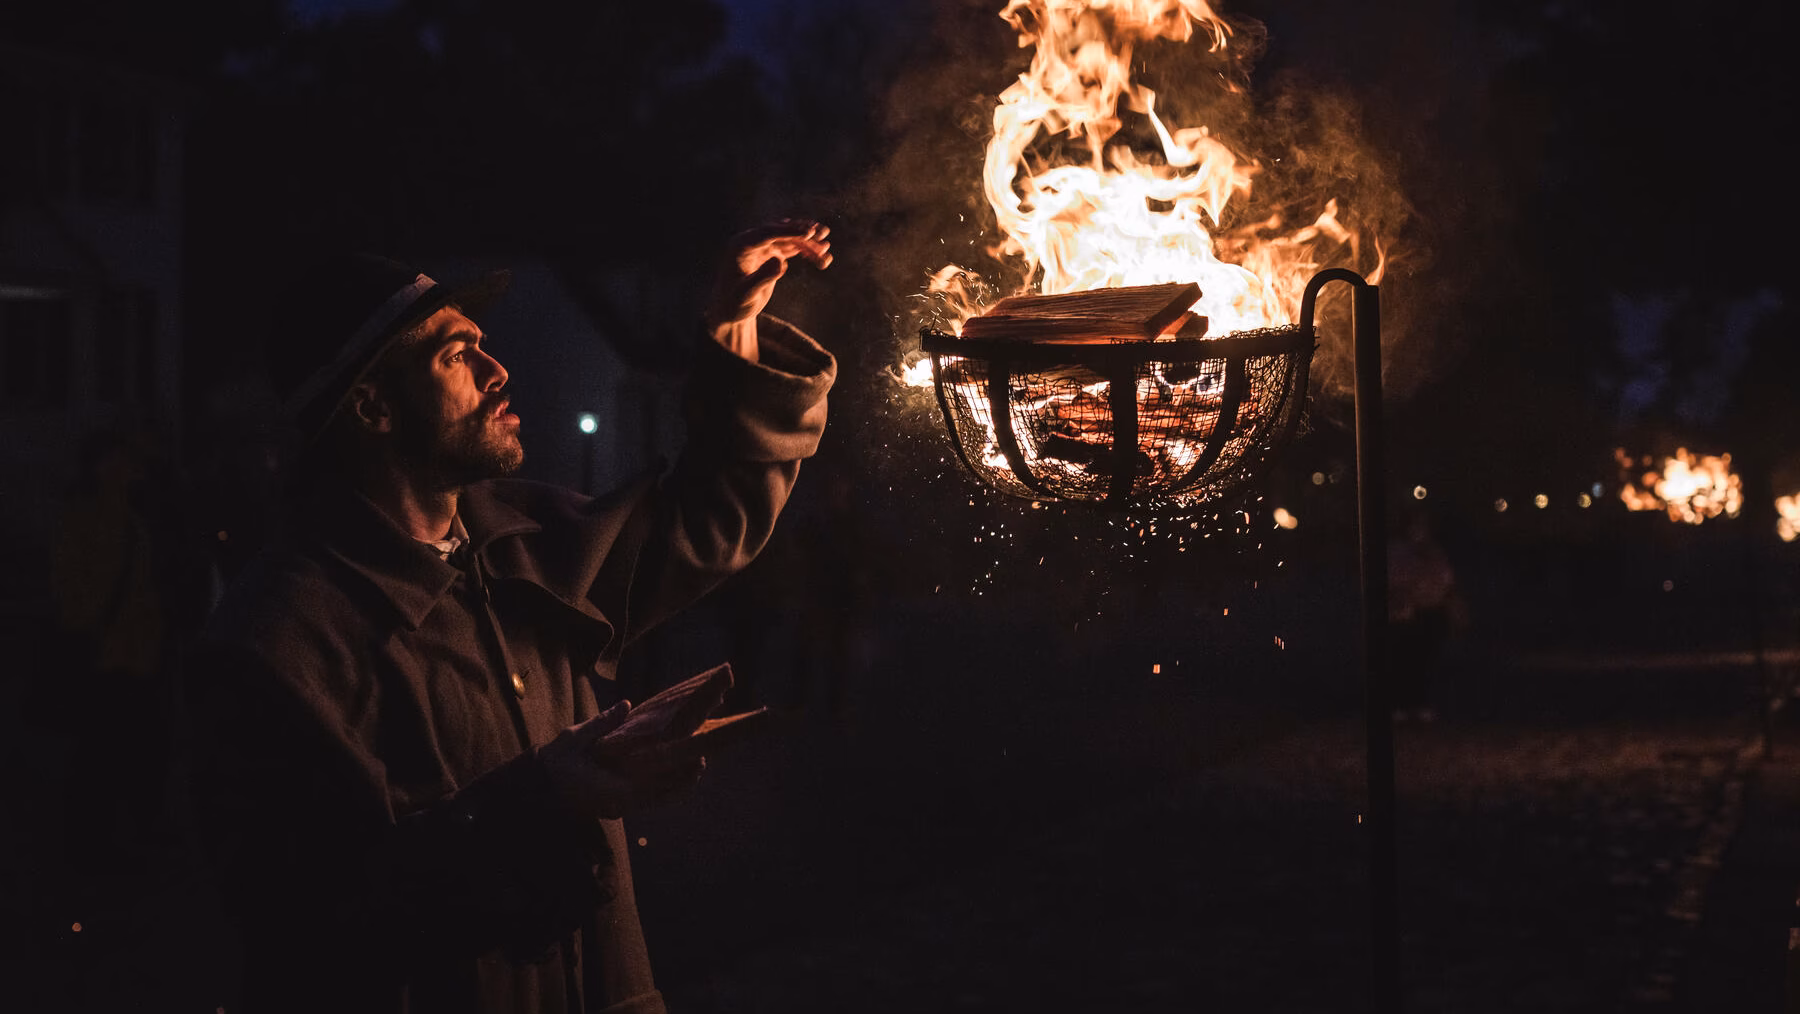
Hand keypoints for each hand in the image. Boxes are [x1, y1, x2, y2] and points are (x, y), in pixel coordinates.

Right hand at [538, 702, 705, 819]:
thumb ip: (602, 724)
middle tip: (704, 755)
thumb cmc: (555, 763)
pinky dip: (666, 792)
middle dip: (685, 776)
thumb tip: (626, 705)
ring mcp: (620, 808)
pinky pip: (649, 803)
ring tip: (696, 765)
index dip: (678, 769)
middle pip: (663, 792)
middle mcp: (621, 803)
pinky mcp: (618, 808)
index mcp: (613, 788)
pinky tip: (676, 779)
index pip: (655, 779)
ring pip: (659, 801)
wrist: (538, 790)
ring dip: (679, 785)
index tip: (697, 754)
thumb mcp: (574, 739)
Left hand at [706, 219, 832, 359]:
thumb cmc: (734, 303)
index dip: (788, 231)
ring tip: (827, 251)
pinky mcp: (772, 254)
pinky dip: (808, 253)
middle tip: (823, 234)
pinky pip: (793, 249)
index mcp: (740, 246)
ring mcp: (763, 247)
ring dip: (809, 243)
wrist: (731, 310)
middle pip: (781, 231)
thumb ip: (762, 278)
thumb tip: (781, 262)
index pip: (767, 233)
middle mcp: (752, 242)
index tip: (809, 233)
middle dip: (803, 232)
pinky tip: (823, 260)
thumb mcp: (747, 294)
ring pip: (790, 239)